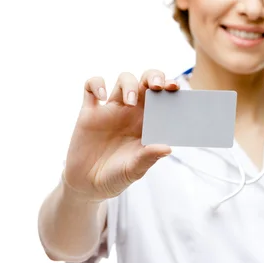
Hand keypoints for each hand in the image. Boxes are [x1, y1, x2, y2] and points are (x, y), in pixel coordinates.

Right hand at [62, 69, 178, 200]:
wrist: (88, 185)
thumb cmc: (116, 176)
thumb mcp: (134, 170)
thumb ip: (148, 158)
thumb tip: (167, 148)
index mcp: (147, 123)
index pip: (162, 97)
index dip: (169, 88)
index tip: (175, 88)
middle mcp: (131, 112)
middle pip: (146, 81)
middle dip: (154, 76)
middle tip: (157, 86)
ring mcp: (111, 110)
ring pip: (124, 80)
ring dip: (129, 84)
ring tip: (129, 102)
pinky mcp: (90, 112)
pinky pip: (91, 87)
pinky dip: (96, 84)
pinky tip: (101, 97)